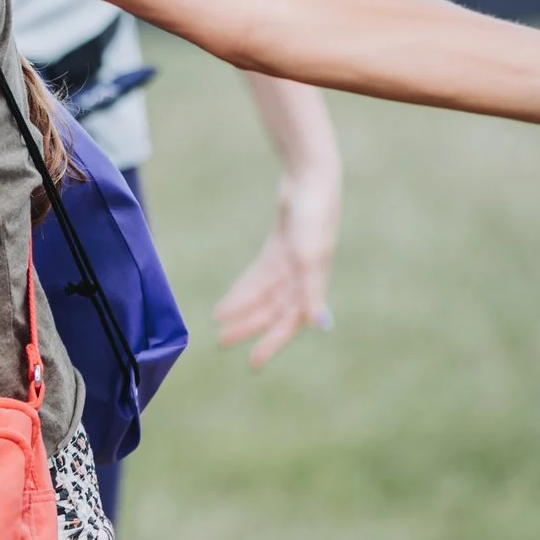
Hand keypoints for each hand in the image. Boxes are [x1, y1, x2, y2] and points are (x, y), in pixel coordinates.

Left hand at [215, 164, 339, 367]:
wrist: (310, 177)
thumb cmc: (313, 215)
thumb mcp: (309, 255)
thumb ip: (312, 290)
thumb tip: (319, 324)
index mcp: (313, 282)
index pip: (290, 321)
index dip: (272, 342)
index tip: (252, 362)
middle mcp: (303, 276)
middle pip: (273, 310)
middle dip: (250, 326)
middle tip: (223, 342)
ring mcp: (292, 262)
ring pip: (264, 295)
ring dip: (243, 309)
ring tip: (220, 322)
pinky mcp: (280, 247)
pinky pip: (260, 276)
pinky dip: (244, 289)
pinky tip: (229, 300)